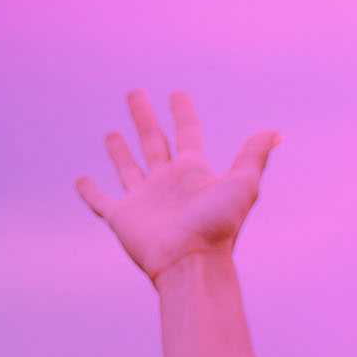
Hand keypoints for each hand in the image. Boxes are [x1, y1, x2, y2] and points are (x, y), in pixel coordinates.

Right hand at [74, 90, 278, 282]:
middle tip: (134, 93)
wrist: (192, 263)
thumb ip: (253, 156)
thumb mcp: (243, 185)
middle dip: (144, 118)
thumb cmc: (218, 226)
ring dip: (119, 151)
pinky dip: (90, 192)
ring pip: (128, 168)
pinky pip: (102, 201)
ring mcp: (144, 201)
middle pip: (153, 142)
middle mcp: (167, 183)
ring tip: (111, 134)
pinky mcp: (123, 219)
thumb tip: (275, 133)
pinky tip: (81, 180)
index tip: (177, 94)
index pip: (187, 133)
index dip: (183, 112)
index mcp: (192, 172)